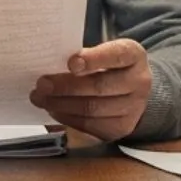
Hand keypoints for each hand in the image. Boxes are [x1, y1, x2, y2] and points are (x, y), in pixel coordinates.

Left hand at [29, 38, 151, 141]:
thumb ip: (85, 57)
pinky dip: (68, 118)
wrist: (133, 91)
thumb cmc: (110, 66)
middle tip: (42, 84)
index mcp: (133, 55)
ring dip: (61, 104)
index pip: (116, 55)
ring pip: (92, 109)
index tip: (70, 63)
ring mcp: (133, 108)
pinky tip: (54, 110)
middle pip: (99, 86)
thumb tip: (52, 65)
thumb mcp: (104, 52)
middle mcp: (139, 82)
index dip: (93, 59)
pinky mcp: (121, 128)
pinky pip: (90, 126)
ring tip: (41, 98)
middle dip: (66, 86)